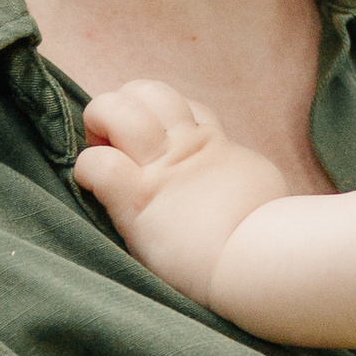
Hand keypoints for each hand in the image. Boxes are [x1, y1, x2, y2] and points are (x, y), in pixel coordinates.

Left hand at [75, 78, 294, 306]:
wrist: (262, 264)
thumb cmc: (269, 241)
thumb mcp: (261, 187)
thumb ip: (238, 177)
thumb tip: (236, 188)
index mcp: (215, 146)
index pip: (186, 107)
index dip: (164, 117)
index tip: (157, 143)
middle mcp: (186, 147)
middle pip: (147, 90)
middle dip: (123, 104)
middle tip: (114, 139)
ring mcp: (160, 169)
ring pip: (118, 108)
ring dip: (100, 120)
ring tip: (98, 146)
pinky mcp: (137, 197)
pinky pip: (96, 162)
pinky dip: (86, 169)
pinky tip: (91, 186)